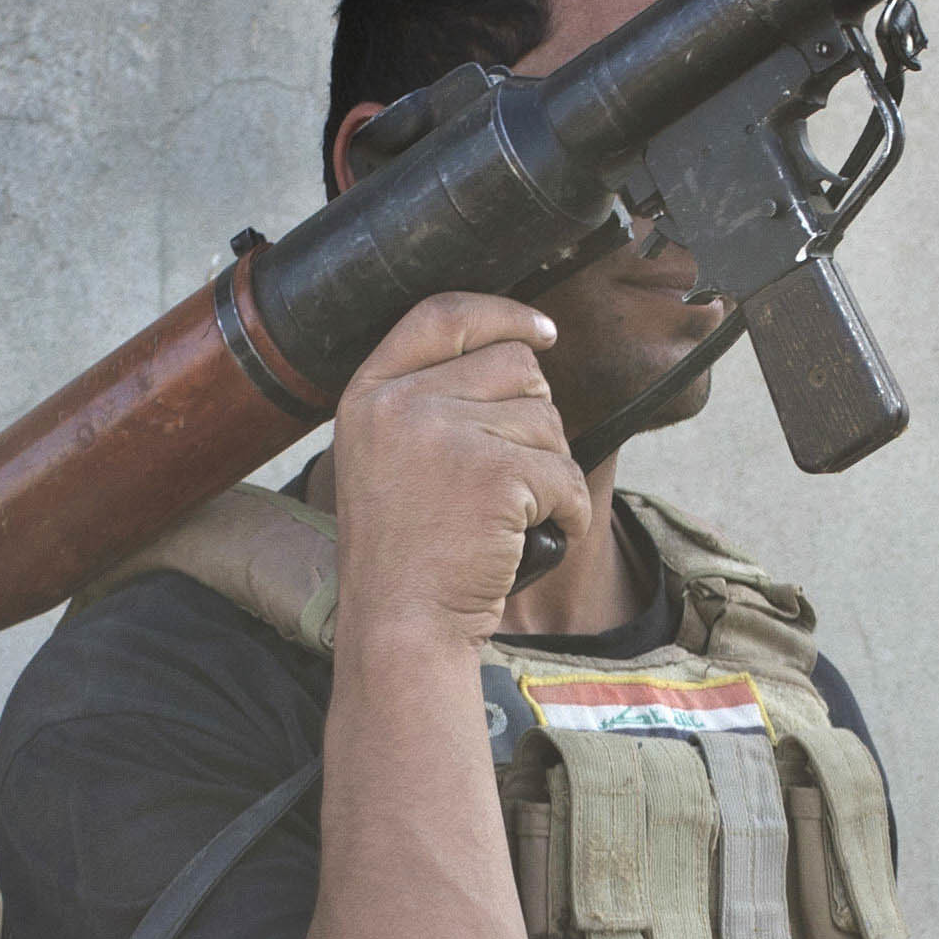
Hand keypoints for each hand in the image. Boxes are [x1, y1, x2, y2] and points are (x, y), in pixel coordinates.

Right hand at [326, 292, 578, 645]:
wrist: (401, 625)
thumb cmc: (404, 554)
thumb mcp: (384, 457)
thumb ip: (427, 401)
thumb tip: (517, 352)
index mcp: (369, 394)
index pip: (443, 314)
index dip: (502, 314)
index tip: (541, 330)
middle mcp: (400, 403)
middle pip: (513, 364)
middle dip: (533, 416)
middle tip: (510, 475)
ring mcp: (444, 433)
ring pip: (547, 419)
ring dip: (549, 468)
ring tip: (509, 515)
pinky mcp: (493, 473)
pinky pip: (566, 472)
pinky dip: (568, 510)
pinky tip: (536, 534)